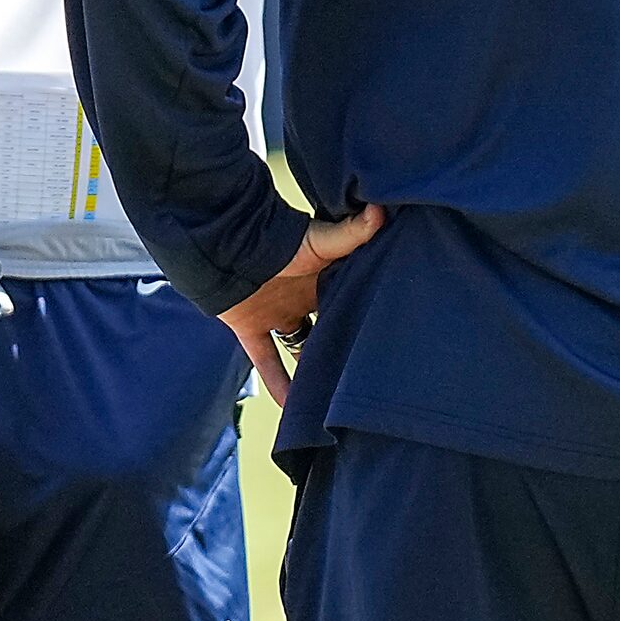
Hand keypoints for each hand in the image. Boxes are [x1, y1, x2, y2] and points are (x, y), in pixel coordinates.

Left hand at [222, 205, 385, 405]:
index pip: (351, 300)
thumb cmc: (280, 238)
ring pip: (300, 348)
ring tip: (335, 399)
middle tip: (369, 376)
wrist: (229, 245)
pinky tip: (292, 409)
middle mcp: (302, 298)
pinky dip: (278, 384)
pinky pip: (267, 361)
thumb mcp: (321, 240)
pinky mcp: (252, 327)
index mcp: (323, 278)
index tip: (390, 337)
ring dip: (313, 370)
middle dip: (344, 346)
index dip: (366, 315)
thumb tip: (383, 211)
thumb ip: (352, 232)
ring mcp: (278, 313)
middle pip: (329, 327)